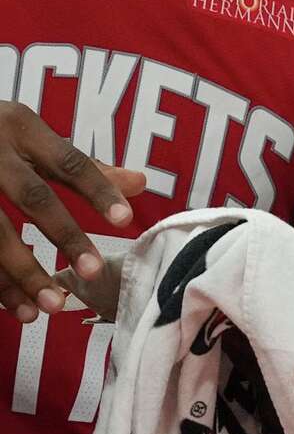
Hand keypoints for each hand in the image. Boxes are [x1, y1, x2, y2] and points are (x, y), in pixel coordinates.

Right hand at [0, 102, 144, 322]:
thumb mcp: (29, 138)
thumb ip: (81, 165)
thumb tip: (141, 183)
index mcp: (18, 126)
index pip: (68, 161)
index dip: (98, 189)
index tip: (127, 219)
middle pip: (33, 198)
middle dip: (64, 236)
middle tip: (93, 272)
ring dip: (22, 274)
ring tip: (51, 307)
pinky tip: (12, 306)